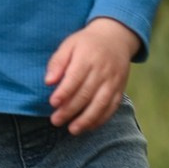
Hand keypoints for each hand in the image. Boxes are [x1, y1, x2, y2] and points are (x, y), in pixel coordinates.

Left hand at [44, 17, 140, 134]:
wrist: (116, 38)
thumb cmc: (87, 43)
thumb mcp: (69, 44)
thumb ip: (58, 62)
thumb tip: (48, 81)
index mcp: (87, 57)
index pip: (75, 78)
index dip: (64, 92)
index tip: (53, 103)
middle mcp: (102, 71)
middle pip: (86, 94)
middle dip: (70, 110)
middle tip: (55, 120)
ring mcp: (113, 81)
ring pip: (100, 104)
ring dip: (86, 120)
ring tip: (72, 130)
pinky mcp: (120, 89)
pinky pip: (112, 107)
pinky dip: (101, 119)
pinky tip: (89, 127)